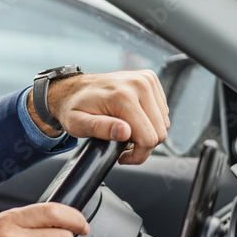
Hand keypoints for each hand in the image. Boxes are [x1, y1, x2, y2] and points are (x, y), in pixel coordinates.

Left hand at [29, 69, 169, 164]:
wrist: (73, 88)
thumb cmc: (73, 107)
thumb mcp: (77, 124)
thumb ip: (100, 128)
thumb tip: (124, 132)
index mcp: (123, 96)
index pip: (148, 138)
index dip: (138, 154)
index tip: (122, 157)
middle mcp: (139, 84)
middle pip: (159, 131)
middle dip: (142, 145)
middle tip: (121, 145)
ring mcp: (146, 80)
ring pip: (163, 122)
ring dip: (147, 132)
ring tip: (124, 131)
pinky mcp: (150, 80)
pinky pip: (161, 111)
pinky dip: (149, 120)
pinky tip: (131, 119)